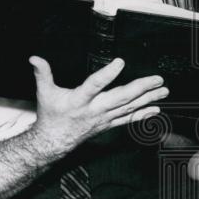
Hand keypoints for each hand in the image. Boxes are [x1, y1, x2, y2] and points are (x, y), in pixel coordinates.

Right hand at [29, 57, 168, 152]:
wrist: (54, 140)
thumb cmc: (52, 115)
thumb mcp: (44, 92)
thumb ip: (42, 73)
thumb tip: (35, 58)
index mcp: (80, 99)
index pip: (95, 85)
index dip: (107, 74)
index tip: (120, 62)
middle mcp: (95, 109)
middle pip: (121, 97)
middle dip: (141, 88)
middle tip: (157, 80)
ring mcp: (104, 118)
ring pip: (129, 107)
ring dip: (148, 99)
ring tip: (163, 91)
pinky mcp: (109, 124)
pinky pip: (128, 119)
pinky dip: (143, 114)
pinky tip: (156, 110)